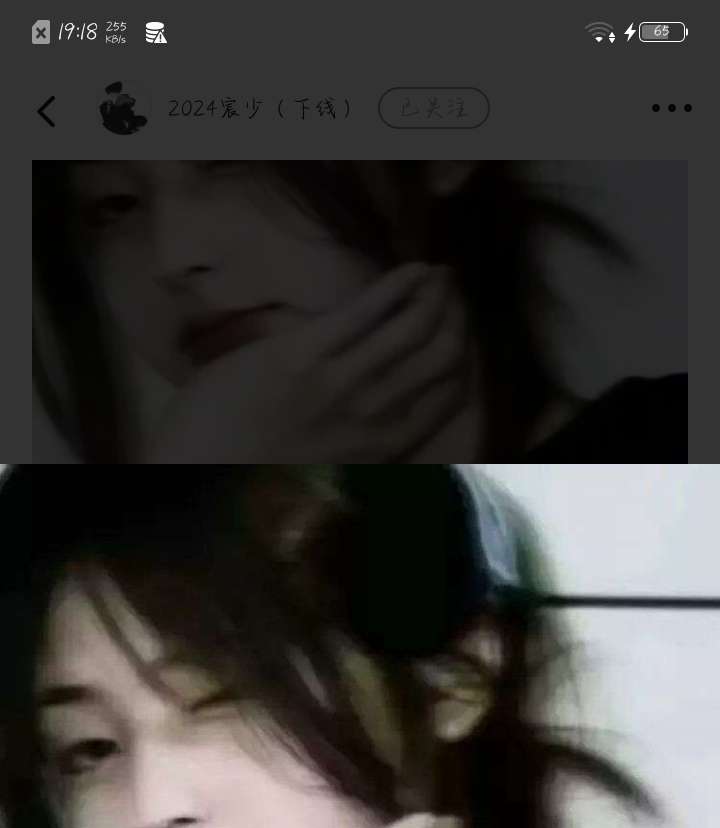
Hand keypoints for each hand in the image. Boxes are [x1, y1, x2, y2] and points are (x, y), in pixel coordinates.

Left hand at [145, 264, 469, 462]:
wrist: (198, 470)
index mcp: (381, 449)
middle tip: (456, 295)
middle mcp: (373, 417)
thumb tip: (386, 413)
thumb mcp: (326, 469)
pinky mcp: (306, 352)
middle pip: (439, 358)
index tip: (461, 334)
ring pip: (413, 329)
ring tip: (441, 275)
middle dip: (456, 320)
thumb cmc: (254, 474)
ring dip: (435, 295)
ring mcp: (341, 382)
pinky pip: (368, 310)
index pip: (446, 397)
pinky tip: (416, 268)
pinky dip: (399, 285)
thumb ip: (362, 442)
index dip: (462, 360)